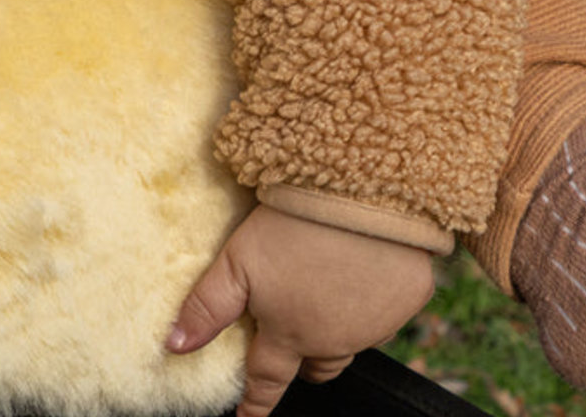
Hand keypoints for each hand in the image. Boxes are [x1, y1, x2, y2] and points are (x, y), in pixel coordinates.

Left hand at [166, 205, 434, 416]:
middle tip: (292, 344)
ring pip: (354, 340)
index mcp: (291, 333)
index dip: (256, 400)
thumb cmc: (294, 223)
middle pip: (316, 366)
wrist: (361, 190)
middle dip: (302, 363)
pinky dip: (376, 298)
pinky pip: (391, 309)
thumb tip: (175, 346)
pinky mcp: (410, 296)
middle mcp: (336, 338)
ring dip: (339, 328)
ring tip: (326, 294)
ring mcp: (378, 321)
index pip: (268, 380)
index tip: (249, 415)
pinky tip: (366, 266)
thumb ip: (207, 306)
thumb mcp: (238, 261)